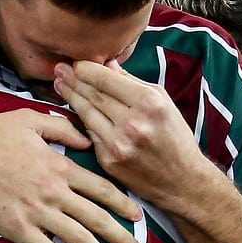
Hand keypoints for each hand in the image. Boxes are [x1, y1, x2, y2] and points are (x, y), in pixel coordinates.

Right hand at [0, 108, 144, 242]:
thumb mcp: (30, 119)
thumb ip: (63, 128)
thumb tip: (88, 139)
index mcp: (60, 166)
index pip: (102, 189)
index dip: (124, 205)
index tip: (137, 217)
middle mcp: (54, 192)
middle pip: (98, 219)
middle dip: (122, 237)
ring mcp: (37, 213)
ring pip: (79, 239)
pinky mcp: (18, 229)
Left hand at [53, 60, 210, 211]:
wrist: (182, 180)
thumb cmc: (174, 136)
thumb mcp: (163, 102)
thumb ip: (133, 82)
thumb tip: (107, 64)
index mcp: (149, 103)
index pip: (106, 79)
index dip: (86, 69)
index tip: (75, 62)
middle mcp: (132, 123)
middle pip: (93, 95)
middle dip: (73, 79)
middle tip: (59, 68)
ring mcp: (118, 144)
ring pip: (86, 114)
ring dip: (71, 97)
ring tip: (60, 84)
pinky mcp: (109, 161)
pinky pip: (90, 134)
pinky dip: (83, 120)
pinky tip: (75, 109)